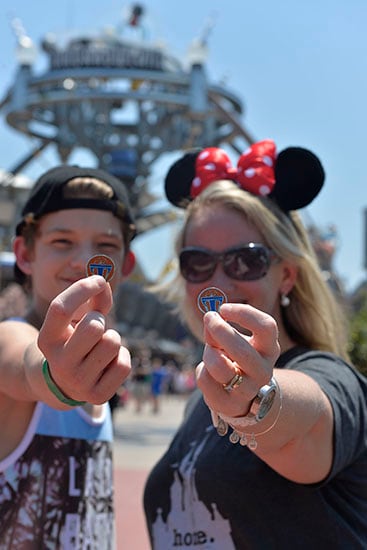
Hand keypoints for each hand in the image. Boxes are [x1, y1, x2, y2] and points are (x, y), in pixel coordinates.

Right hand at [37, 275, 130, 404]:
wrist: (65, 383)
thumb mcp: (76, 321)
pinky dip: (122, 357)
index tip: (98, 280)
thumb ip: (93, 300)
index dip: (82, 289)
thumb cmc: (76, 341)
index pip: (60, 308)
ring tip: (101, 347)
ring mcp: (78, 382)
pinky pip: (124, 364)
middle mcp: (59, 363)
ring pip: (113, 342)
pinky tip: (108, 363)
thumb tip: (105, 283)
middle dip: (101, 320)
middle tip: (95, 329)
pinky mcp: (97, 395)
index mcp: (47, 340)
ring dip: (112, 338)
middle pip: (94, 325)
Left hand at [196, 303, 279, 416]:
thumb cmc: (237, 358)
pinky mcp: (230, 404)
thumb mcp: (234, 340)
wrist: (244, 396)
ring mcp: (248, 390)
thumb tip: (210, 320)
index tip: (224, 309)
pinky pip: (206, 381)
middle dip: (221, 331)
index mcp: (269, 348)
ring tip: (210, 351)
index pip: (266, 327)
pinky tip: (209, 372)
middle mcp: (263, 371)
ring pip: (220, 368)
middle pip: (242, 350)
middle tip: (209, 318)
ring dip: (209, 353)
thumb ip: (222, 329)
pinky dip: (201, 370)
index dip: (244, 313)